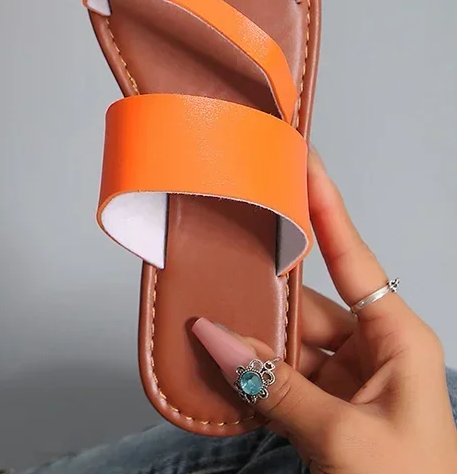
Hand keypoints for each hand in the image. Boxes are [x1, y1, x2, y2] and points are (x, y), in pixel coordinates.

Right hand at [193, 149, 456, 472]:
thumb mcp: (342, 436)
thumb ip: (273, 384)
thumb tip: (212, 335)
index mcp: (397, 339)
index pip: (353, 256)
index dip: (325, 207)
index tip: (301, 162)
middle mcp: (373, 350)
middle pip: (304, 306)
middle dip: (259, 301)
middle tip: (213, 271)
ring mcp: (349, 381)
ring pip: (285, 345)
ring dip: (246, 346)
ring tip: (202, 331)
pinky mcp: (327, 410)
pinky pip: (279, 379)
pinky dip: (249, 379)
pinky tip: (217, 371)